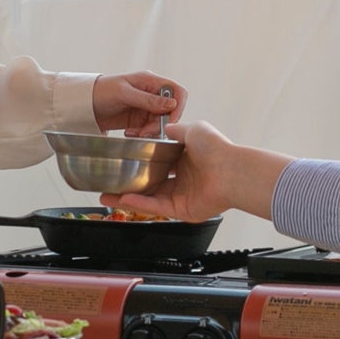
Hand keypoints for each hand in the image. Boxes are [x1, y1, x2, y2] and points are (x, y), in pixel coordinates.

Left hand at [94, 71, 185, 135]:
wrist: (84, 104)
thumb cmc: (101, 91)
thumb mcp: (123, 93)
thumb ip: (147, 99)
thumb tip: (172, 104)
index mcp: (150, 81)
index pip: (176, 91)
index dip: (178, 106)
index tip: (169, 121)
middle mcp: (151, 94)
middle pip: (170, 111)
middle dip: (160, 124)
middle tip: (145, 133)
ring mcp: (146, 107)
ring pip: (160, 123)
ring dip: (150, 132)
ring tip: (134, 133)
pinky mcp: (139, 119)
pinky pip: (149, 129)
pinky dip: (142, 134)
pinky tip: (130, 133)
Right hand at [105, 120, 290, 223]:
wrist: (232, 172)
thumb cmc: (217, 149)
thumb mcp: (193, 129)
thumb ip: (174, 130)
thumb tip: (161, 127)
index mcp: (186, 160)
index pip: (159, 162)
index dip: (141, 161)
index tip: (123, 159)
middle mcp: (184, 179)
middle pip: (151, 183)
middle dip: (130, 184)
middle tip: (110, 183)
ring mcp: (182, 196)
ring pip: (149, 198)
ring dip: (128, 197)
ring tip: (107, 196)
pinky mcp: (182, 211)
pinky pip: (157, 208)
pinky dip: (140, 204)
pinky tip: (124, 199)